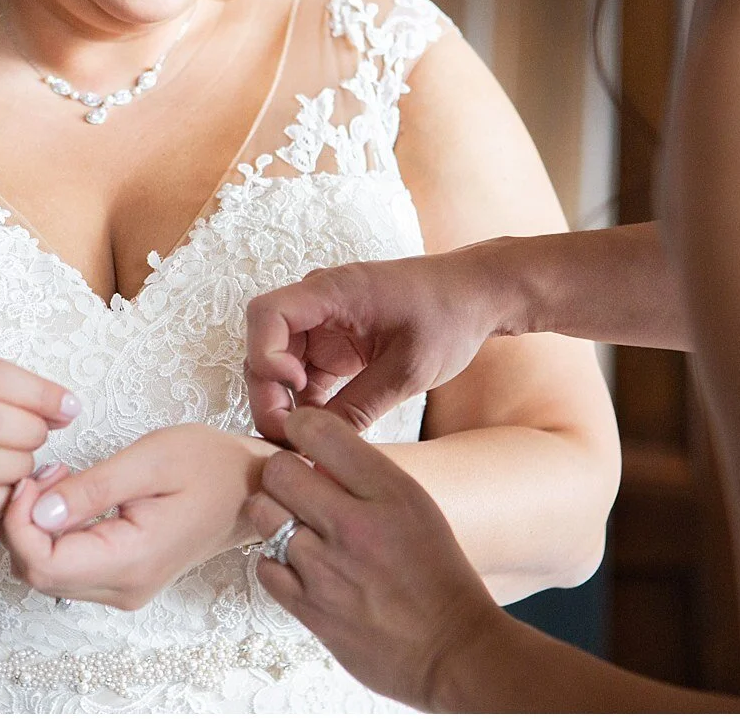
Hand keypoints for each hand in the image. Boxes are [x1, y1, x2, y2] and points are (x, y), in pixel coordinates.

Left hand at [0, 423, 279, 609]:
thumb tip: (37, 512)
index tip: (30, 478)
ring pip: (46, 574)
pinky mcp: (123, 579)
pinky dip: (51, 535)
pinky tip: (68, 497)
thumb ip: (92, 489)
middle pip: (37, 574)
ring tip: (58, 478)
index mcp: (132, 561)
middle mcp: (124, 588)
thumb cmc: (212, 465)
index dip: (17, 522)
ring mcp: (124, 589)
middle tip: (42, 472)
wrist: (253, 487)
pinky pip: (67, 568)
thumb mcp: (151, 459)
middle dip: (20, 523)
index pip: (42, 564)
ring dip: (34, 528)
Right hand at [244, 243, 516, 442]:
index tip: (295, 387)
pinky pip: (303, 380)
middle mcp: (317, 306)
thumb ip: (359, 406)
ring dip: (283, 406)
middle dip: (269, 395)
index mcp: (330, 292)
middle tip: (289, 438)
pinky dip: (305, 407)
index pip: (266, 315)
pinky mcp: (333, 349)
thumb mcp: (407, 369)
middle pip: (264, 348)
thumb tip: (318, 446)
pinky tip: (320, 435)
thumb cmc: (448, 315)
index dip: (265, 355)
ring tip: (303, 444)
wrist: (476, 297)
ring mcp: (322, 328)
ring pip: (277, 369)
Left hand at [246, 407, 495, 710]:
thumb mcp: (415, 506)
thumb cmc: (437, 576)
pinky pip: (265, 565)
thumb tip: (313, 456)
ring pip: (263, 514)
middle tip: (292, 484)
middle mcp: (355, 525)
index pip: (321, 431)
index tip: (300, 433)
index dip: (301, 425)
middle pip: (278, 470)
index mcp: (389, 492)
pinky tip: (296, 563)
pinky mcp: (311, 608)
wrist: (452, 649)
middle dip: (280, 472)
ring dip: (272, 513)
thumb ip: (365, 477)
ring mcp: (328, 569)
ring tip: (291, 522)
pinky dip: (274, 561)